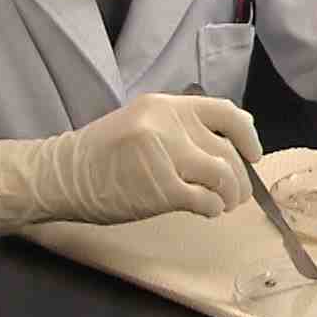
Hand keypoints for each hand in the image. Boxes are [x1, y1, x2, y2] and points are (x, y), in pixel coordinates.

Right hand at [0, 93, 262, 236]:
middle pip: (227, 150)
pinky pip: (205, 199)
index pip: (226, 112)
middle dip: (240, 177)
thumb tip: (229, 144)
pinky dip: (212, 208)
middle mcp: (169, 124)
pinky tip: (207, 211)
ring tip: (225, 204)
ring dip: (231, 194)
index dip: (248, 135)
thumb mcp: (142, 124)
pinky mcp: (162, 188)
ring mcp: (166, 155)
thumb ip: (180, 128)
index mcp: (166, 105)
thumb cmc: (103, 154)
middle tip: (238, 194)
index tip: (253, 154)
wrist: (62, 175)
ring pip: (222, 174)